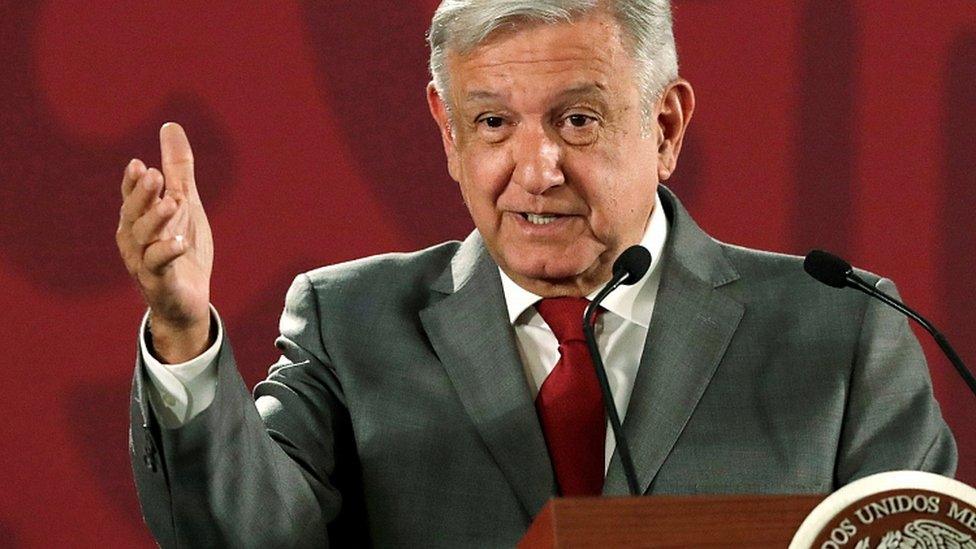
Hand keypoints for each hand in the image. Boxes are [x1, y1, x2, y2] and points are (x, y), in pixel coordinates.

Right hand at [116, 123, 213, 362]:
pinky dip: (167, 252)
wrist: (188, 300)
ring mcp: (143, 263)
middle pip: (134, 214)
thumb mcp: (185, 204)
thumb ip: (178, 168)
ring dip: (156, 220)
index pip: (132, 197)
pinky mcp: (159, 282)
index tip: (139, 164)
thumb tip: (171, 125)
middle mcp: (134, 240)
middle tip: (153, 174)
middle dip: (142, 195)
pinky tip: (179, 242)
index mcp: (138, 220)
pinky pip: (158, 266)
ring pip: (143, 239)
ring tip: (172, 203)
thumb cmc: (182, 248)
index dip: (133, 183)